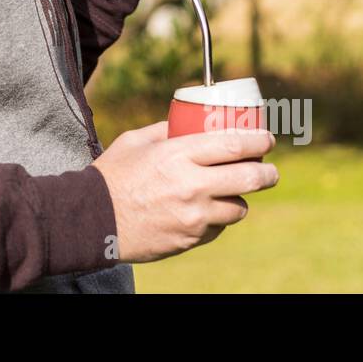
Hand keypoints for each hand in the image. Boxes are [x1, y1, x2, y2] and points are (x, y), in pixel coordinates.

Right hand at [92, 122, 277, 263]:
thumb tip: (191, 122)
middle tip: (270, 171)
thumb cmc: (112, 176)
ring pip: (238, 208)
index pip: (235, 146)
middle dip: (268, 174)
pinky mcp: (190, 239)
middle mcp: (191, 185)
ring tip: (231, 193)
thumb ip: (166, 130)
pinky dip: (217, 219)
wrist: (92, 220)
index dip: (259, 141)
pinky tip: (206, 211)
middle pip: (249, 178)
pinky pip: (218, 228)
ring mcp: (193, 216)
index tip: (267, 139)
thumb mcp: (136, 141)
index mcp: (178, 155)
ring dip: (239, 199)